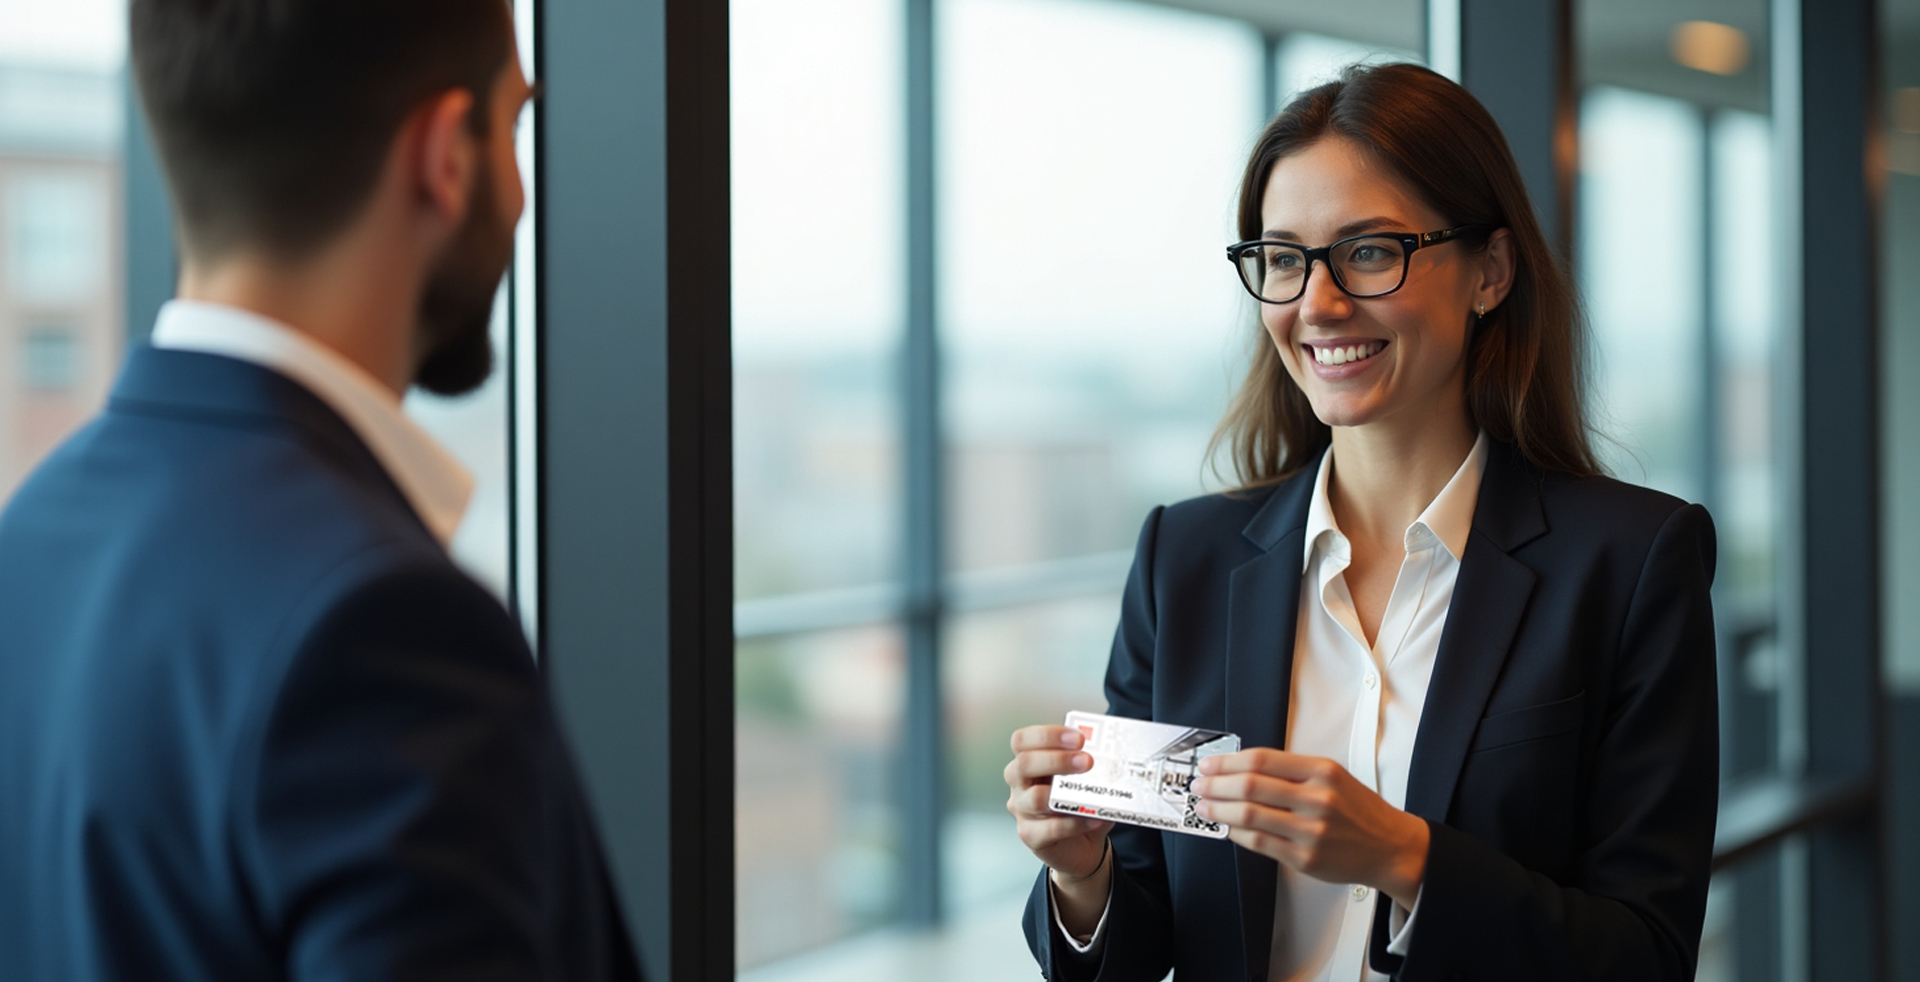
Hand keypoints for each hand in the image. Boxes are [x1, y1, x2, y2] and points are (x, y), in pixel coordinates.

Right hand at [1004, 725, 1113, 930]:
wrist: (1082, 845)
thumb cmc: (1079, 805)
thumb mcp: (1085, 780)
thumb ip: (1091, 766)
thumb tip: (1111, 754)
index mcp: (1028, 762)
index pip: (1022, 741)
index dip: (1047, 736)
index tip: (1078, 738)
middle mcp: (1019, 784)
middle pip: (1024, 764)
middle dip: (1057, 759)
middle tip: (1087, 760)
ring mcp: (1022, 811)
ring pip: (1034, 798)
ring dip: (1064, 792)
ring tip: (1092, 790)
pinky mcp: (1031, 836)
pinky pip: (1050, 829)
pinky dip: (1074, 823)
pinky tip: (1094, 819)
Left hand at [1191, 750, 1427, 907]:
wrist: (1389, 846)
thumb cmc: (1358, 810)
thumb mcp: (1332, 776)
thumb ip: (1292, 771)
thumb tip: (1241, 769)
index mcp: (1322, 772)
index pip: (1262, 760)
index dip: (1227, 761)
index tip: (1209, 763)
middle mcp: (1317, 799)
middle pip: (1251, 786)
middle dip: (1216, 785)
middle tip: (1200, 784)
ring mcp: (1311, 831)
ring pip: (1250, 816)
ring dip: (1220, 810)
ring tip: (1206, 806)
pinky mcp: (1305, 858)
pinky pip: (1259, 843)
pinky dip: (1237, 834)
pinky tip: (1228, 828)